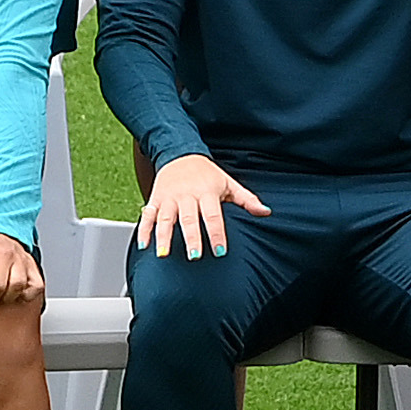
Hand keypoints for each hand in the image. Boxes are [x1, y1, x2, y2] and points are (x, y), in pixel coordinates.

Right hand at [138, 152, 270, 258]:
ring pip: (165, 218)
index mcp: (207, 192)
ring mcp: (169, 198)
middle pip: (189, 218)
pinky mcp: (155, 199)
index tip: (220, 251)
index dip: (217, 234)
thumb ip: (246, 199)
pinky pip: (148, 215)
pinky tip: (144, 245)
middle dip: (191, 237)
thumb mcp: (228, 183)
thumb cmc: (207, 174)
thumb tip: (266, 212)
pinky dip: (144, 230)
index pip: (213, 215)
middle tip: (194, 256)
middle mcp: (187, 195)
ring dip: (164, 236)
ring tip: (164, 254)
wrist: (180, 153)